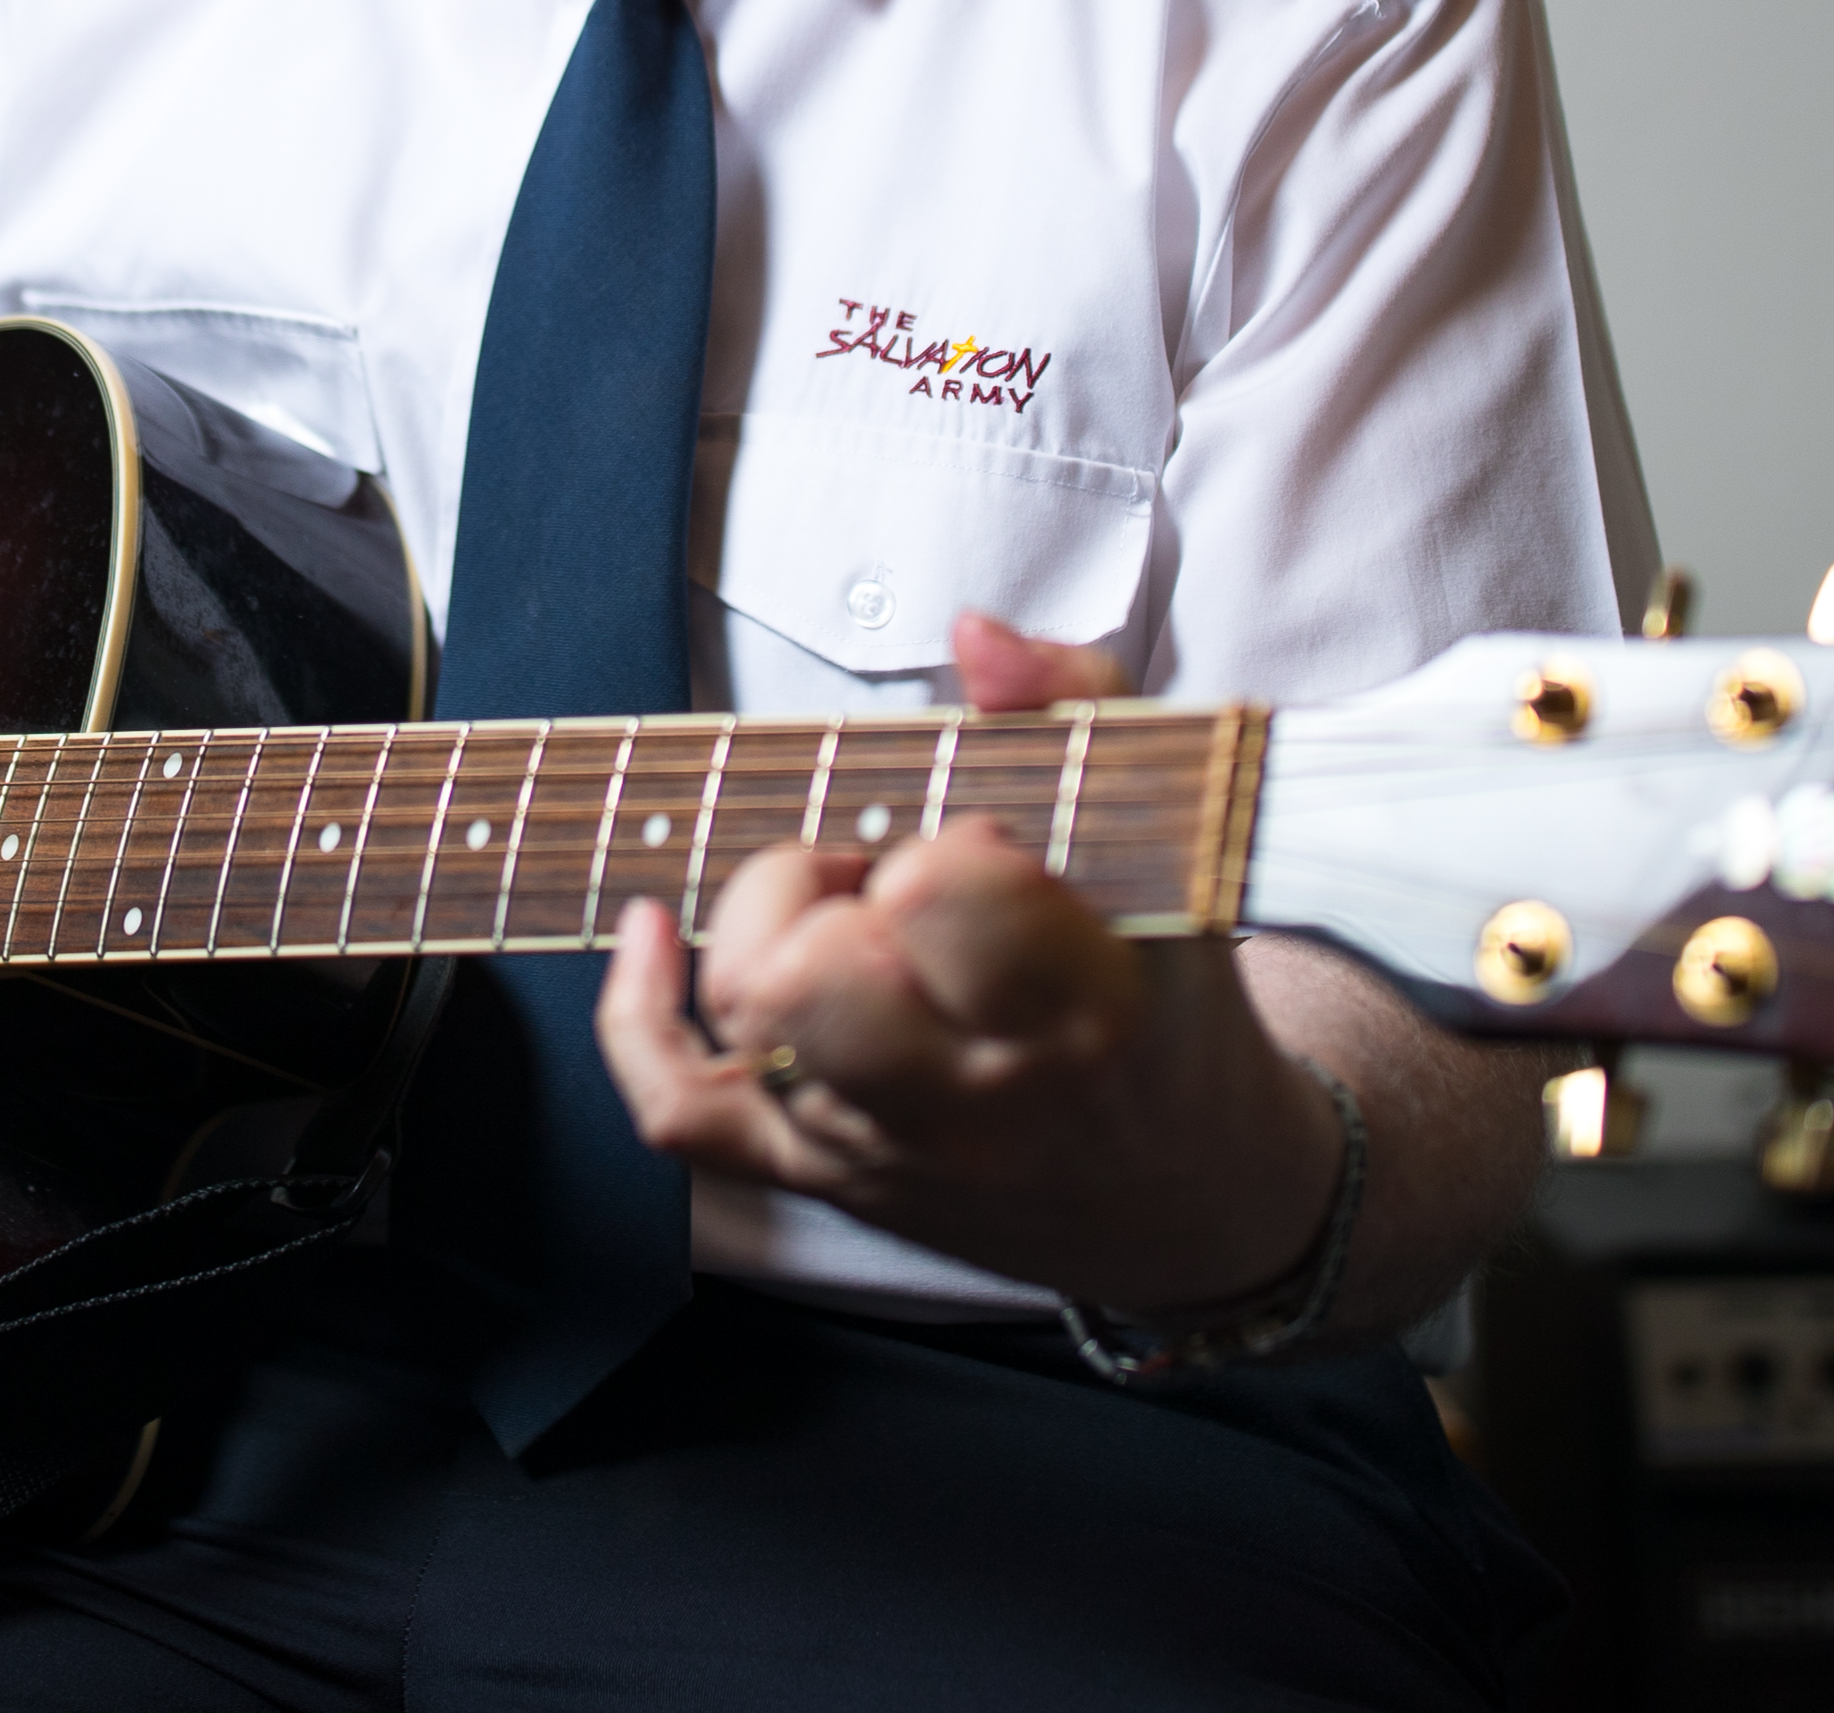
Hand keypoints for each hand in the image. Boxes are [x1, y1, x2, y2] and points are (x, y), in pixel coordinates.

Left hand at [592, 612, 1345, 1311]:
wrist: (1196, 1199)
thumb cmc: (1174, 1008)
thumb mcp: (1171, 852)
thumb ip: (1080, 708)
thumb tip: (978, 633)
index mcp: (1076, 1011)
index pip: (941, 902)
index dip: (942, 847)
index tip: (982, 846)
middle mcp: (972, 1101)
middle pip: (810, 977)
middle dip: (824, 889)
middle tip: (892, 876)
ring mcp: (880, 1147)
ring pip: (744, 1019)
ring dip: (762, 925)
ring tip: (842, 908)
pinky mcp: (816, 1177)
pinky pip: (679, 1110)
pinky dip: (637, 1017)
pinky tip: (649, 933)